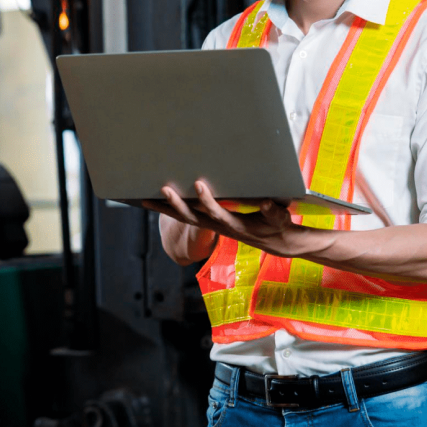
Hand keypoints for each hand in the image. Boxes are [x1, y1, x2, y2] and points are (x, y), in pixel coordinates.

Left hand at [153, 180, 299, 257]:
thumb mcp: (281, 220)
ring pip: (184, 218)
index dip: (207, 200)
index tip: (198, 184)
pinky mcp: (208, 223)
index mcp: (235, 225)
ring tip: (145, 198)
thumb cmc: (278, 227)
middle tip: (163, 188)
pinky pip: (185, 217)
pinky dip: (169, 210)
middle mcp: (218, 226)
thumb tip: (267, 203)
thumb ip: (274, 212)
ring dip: (165, 209)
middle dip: (176, 204)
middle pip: (193, 217)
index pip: (217, 213)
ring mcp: (211, 226)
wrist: (276, 242)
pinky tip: (155, 201)